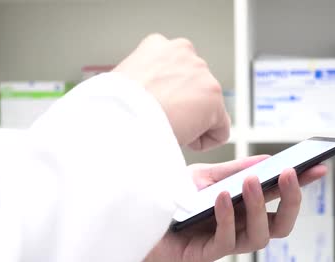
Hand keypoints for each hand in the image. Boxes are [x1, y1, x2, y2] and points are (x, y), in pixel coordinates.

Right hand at [113, 34, 229, 150]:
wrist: (120, 118)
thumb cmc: (114, 108)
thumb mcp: (123, 84)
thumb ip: (145, 83)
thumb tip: (148, 99)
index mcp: (158, 46)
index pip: (176, 73)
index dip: (166, 97)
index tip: (154, 109)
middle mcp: (183, 51)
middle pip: (195, 90)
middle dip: (182, 108)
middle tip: (159, 120)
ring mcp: (201, 73)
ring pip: (206, 111)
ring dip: (190, 124)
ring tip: (164, 126)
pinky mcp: (214, 96)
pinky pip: (220, 131)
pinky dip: (204, 142)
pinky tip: (182, 138)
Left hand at [140, 156, 326, 261]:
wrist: (134, 219)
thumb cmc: (169, 199)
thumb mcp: (203, 177)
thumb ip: (233, 171)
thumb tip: (267, 161)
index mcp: (243, 209)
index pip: (279, 199)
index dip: (300, 186)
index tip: (318, 167)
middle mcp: (238, 228)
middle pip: (280, 225)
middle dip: (291, 201)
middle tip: (291, 175)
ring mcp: (223, 243)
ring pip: (259, 237)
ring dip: (259, 208)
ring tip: (254, 182)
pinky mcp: (204, 255)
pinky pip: (226, 242)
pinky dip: (227, 217)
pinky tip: (223, 197)